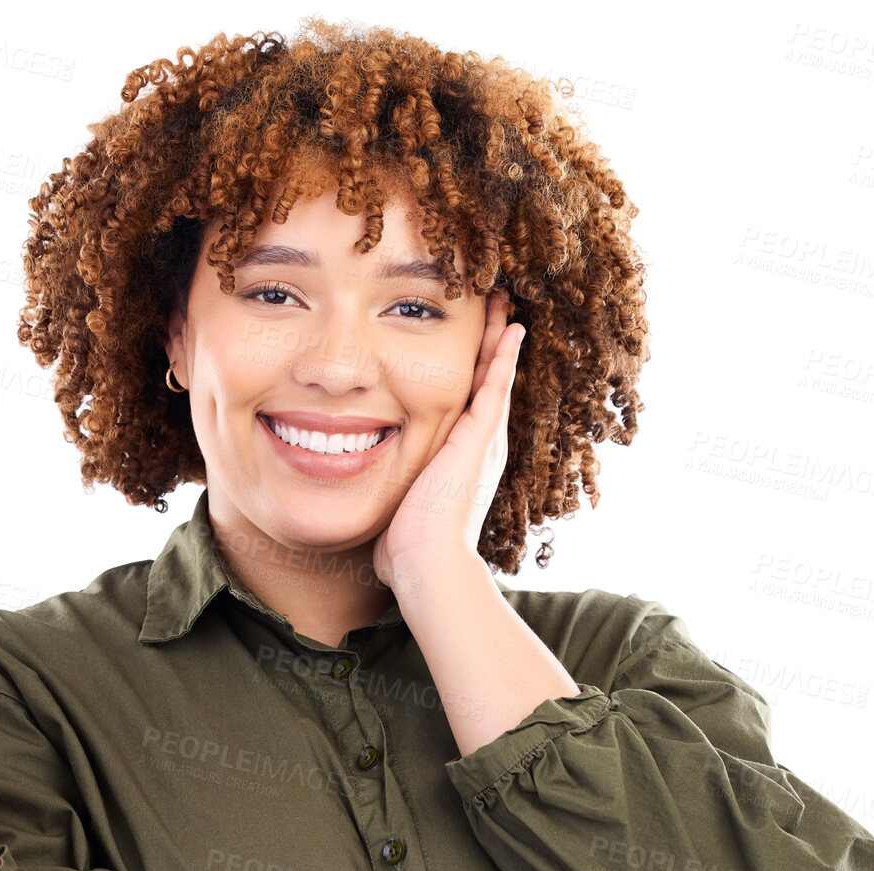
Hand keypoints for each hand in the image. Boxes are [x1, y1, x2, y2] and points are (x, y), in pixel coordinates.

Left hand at [372, 289, 525, 594]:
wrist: (427, 563)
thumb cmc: (406, 549)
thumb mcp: (396, 506)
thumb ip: (386, 493)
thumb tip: (362, 500)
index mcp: (460, 459)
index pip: (465, 402)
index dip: (467, 371)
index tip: (463, 342)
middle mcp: (478, 446)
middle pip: (485, 382)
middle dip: (487, 346)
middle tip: (493, 309)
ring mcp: (483, 441)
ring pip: (494, 377)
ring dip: (498, 339)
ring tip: (504, 304)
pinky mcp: (479, 438)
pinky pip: (495, 386)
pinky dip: (503, 356)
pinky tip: (511, 327)